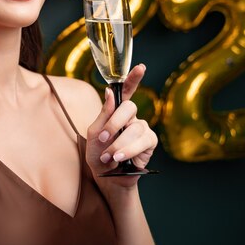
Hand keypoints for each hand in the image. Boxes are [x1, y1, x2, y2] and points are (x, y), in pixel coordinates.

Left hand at [85, 64, 157, 188]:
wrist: (106, 176)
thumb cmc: (98, 154)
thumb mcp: (94, 133)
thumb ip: (103, 113)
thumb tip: (109, 91)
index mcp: (116, 111)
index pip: (126, 91)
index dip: (133, 78)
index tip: (140, 67)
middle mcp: (131, 117)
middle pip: (129, 108)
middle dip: (114, 123)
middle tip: (104, 138)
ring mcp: (142, 129)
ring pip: (135, 127)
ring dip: (118, 144)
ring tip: (108, 156)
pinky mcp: (149, 143)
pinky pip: (142, 141)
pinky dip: (128, 150)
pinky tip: (119, 158)